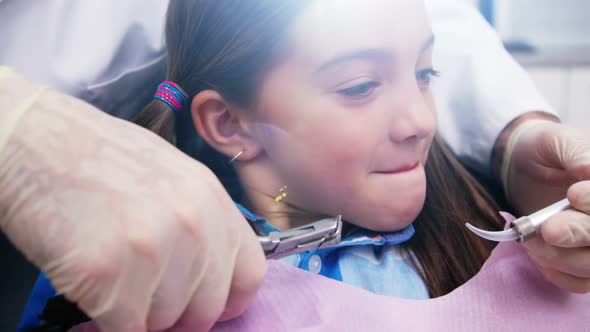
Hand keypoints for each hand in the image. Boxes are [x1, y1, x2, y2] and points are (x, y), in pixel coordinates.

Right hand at [0, 86, 265, 330]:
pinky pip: (124, 328)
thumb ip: (201, 225)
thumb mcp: (172, 177)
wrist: (32, 139)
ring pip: (163, 322)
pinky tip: (92, 281)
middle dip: (176, 311)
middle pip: (206, 308)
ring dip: (137, 310)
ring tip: (113, 270)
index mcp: (212, 199)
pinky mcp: (106, 272)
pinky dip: (107, 317)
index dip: (227, 299)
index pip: (249, 274)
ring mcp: (152, 247)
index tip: (206, 304)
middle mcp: (192, 223)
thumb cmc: (99, 157)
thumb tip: (210, 274)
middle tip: (145, 291)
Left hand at [506, 121, 589, 292]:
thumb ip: (576, 153)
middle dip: (579, 233)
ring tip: (531, 239)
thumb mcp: (556, 140)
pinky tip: (538, 256)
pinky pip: (581, 282)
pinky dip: (559, 274)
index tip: (573, 194)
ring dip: (562, 257)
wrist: (519, 163)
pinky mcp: (581, 258)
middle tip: (547, 229)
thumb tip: (589, 172)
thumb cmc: (541, 148)